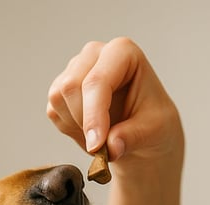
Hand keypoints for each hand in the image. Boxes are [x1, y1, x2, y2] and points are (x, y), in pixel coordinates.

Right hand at [46, 37, 182, 168]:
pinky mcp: (62, 89)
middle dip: (84, 123)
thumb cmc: (154, 123)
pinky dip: (70, 130)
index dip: (94, 115)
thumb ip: (133, 137)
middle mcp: (95, 54)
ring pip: (58, 98)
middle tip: (104, 148)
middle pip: (71, 86)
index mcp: (123, 52)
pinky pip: (54, 112)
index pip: (97, 81)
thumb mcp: (155, 131)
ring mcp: (75, 69)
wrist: (144, 132)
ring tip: (102, 139)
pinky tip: (91, 134)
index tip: (97, 146)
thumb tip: (111, 147)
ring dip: (77, 127)